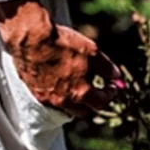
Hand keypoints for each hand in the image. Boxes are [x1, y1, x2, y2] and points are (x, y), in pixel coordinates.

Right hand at [0, 0, 120, 117]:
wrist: (31, 37)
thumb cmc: (63, 43)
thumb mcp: (92, 52)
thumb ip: (107, 68)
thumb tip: (118, 77)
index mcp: (81, 93)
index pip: (101, 103)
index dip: (109, 95)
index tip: (110, 86)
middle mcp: (64, 101)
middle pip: (84, 111)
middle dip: (93, 102)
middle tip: (96, 90)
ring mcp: (47, 99)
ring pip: (66, 109)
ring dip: (75, 102)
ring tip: (78, 87)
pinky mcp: (35, 93)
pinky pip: (51, 102)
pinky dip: (59, 97)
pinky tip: (61, 83)